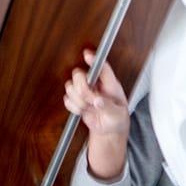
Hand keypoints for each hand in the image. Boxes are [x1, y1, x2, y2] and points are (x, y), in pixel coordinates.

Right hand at [63, 48, 129, 180]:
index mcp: (110, 84)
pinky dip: (73, 107)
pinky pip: (67, 100)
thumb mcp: (117, 115)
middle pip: (79, 75)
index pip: (102, 68)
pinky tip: (83, 111)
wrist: (109, 130)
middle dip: (82, 90)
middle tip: (91, 100)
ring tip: (89, 108)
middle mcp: (96, 84)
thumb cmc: (117, 119)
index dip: (94, 60)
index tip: (87, 55)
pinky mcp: (76, 100)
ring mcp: (85, 91)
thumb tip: (98, 101)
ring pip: (71, 87)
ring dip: (78, 101)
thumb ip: (108, 107)